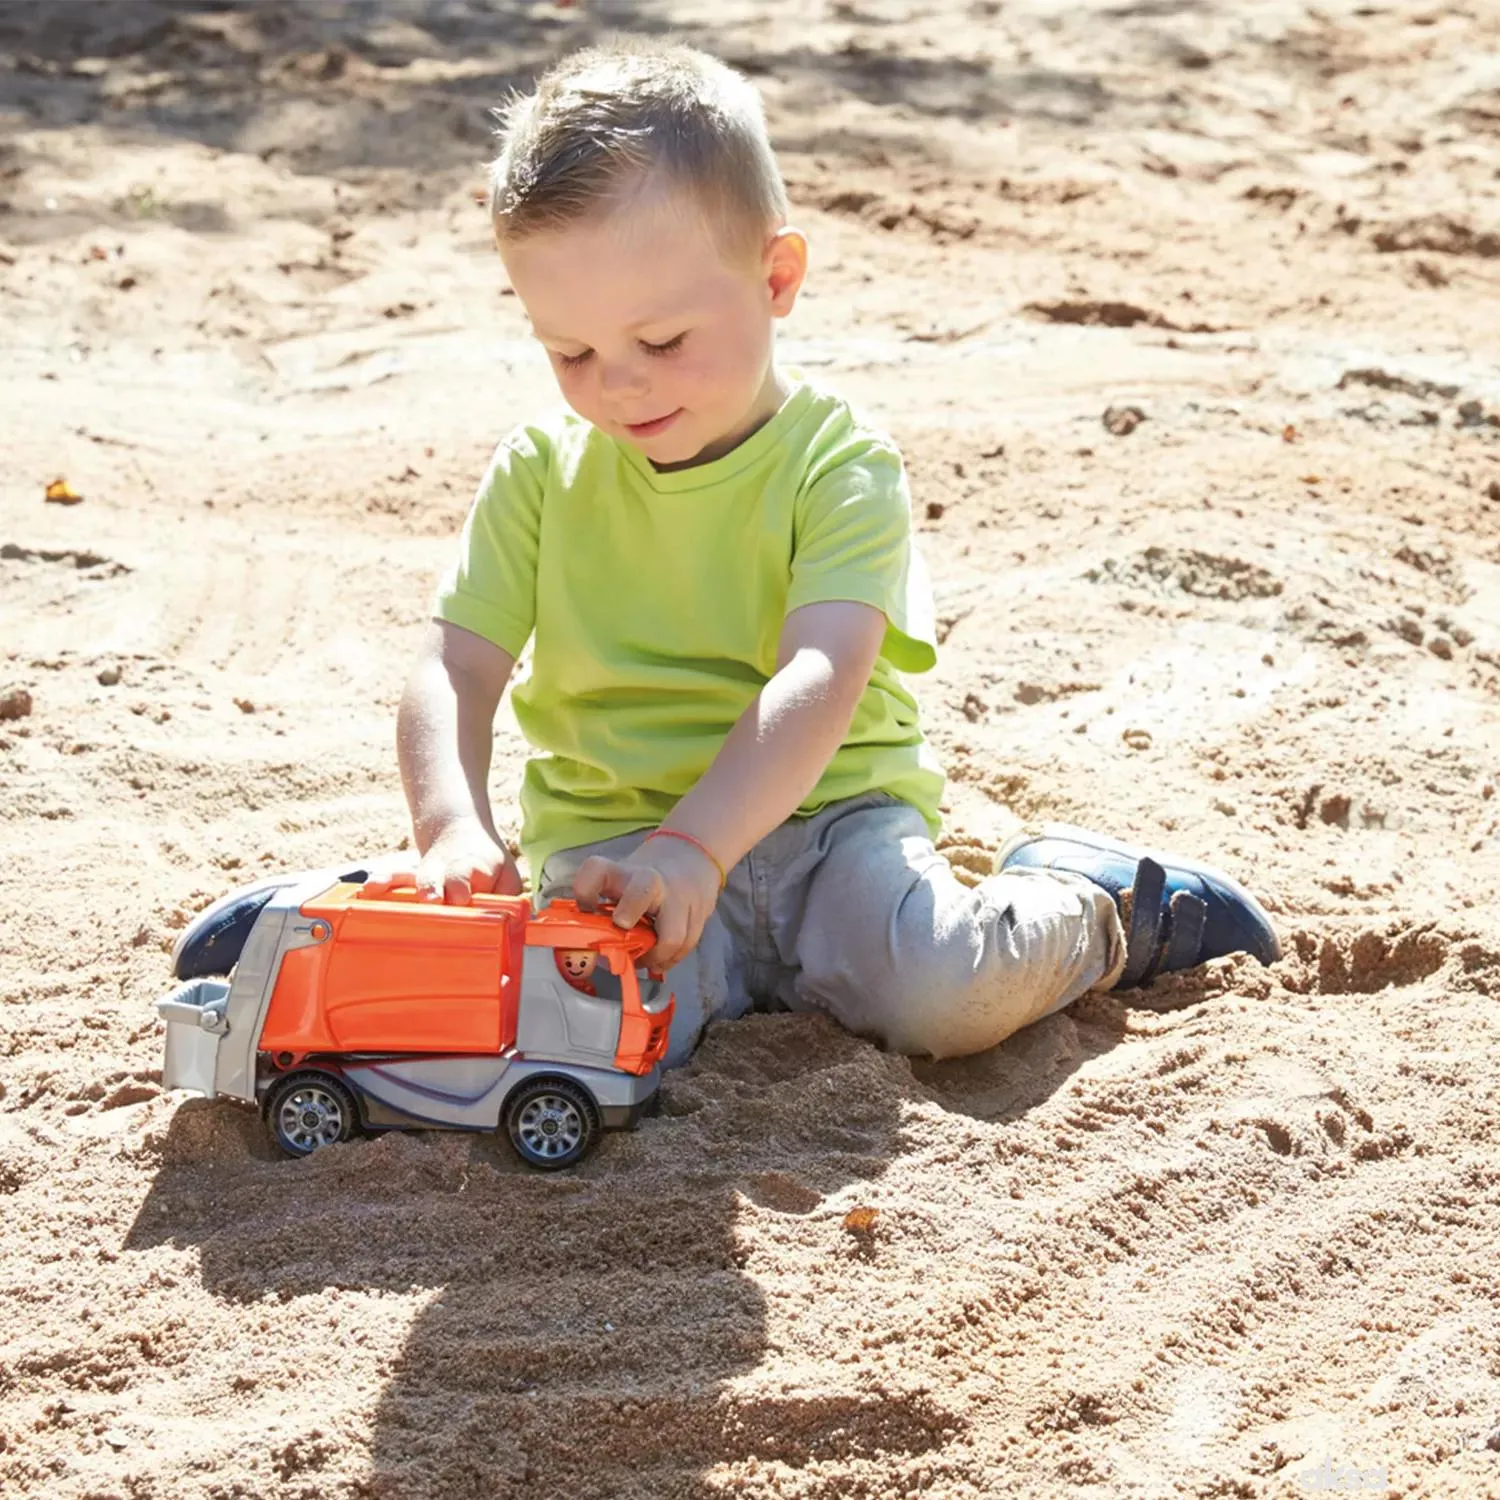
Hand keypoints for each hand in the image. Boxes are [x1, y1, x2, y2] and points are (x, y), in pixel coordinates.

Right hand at [365, 820, 522, 904]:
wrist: (459, 831)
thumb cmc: (487, 865)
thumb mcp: (507, 877)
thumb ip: (509, 899)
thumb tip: (517, 926)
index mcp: (473, 867)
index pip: (466, 878)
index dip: (462, 891)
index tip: (460, 901)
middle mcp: (446, 868)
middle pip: (435, 878)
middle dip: (432, 889)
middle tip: (430, 900)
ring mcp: (425, 872)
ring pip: (408, 875)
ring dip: (395, 882)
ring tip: (378, 888)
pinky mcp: (409, 877)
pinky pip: (393, 878)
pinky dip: (379, 883)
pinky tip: (366, 890)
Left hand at [573, 833, 721, 969]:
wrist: (691, 855)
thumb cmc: (642, 879)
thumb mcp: (618, 883)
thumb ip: (600, 910)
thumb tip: (583, 951)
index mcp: (621, 873)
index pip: (596, 870)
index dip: (585, 890)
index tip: (584, 908)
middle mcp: (650, 880)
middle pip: (643, 889)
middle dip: (631, 911)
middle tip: (622, 928)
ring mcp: (678, 897)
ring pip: (673, 935)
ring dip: (655, 956)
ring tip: (643, 961)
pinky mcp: (699, 913)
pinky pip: (687, 945)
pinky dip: (672, 959)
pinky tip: (660, 959)